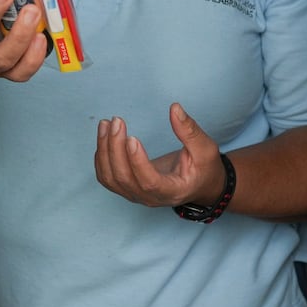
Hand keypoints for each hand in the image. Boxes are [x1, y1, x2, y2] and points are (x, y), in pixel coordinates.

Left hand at [95, 102, 226, 207]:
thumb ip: (190, 131)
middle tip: (117, 121)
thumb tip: (174, 108)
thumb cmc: (204, 168)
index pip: (149, 182)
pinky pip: (106, 177)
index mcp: (172, 191)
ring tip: (106, 124)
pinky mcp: (127, 188)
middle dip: (116, 148)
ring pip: (111, 178)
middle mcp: (150, 198)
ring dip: (104, 150)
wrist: (198, 184)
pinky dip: (101, 157)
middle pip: (124, 178)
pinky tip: (104, 136)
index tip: (132, 138)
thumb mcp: (205, 148)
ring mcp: (136, 195)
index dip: (138, 162)